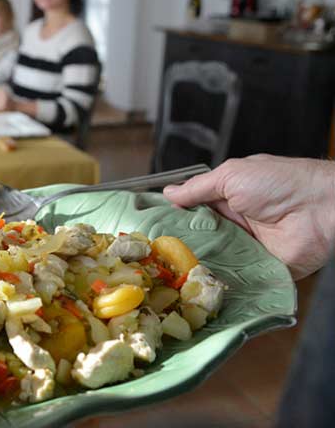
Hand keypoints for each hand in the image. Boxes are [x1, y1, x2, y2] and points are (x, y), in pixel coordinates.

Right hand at [163, 154, 334, 278]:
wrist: (322, 209)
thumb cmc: (279, 183)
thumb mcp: (230, 176)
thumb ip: (198, 188)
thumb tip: (168, 192)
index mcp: (226, 199)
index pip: (191, 211)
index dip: (171, 218)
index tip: (147, 228)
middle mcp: (234, 225)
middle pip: (199, 238)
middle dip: (179, 246)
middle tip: (152, 256)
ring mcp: (246, 249)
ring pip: (213, 259)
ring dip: (196, 265)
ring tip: (168, 274)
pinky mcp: (260, 270)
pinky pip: (236, 278)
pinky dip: (220, 282)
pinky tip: (197, 287)